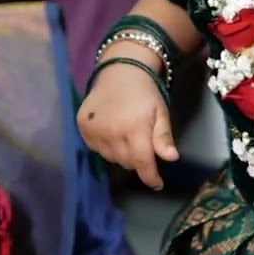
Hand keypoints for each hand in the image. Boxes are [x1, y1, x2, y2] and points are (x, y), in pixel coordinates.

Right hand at [76, 51, 178, 189]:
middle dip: (138, 160)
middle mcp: (111, 132)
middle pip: (126, 162)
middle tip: (142, 144)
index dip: (150, 177)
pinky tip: (111, 131)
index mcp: (134, 127)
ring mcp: (94, 130)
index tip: (157, 184)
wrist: (120, 70)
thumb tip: (171, 158)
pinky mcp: (82, 127)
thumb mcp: (161, 112)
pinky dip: (106, 146)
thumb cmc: (145, 93)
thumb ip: (164, 136)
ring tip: (126, 135)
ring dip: (121, 153)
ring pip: (111, 158)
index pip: (142, 163)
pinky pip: (96, 148)